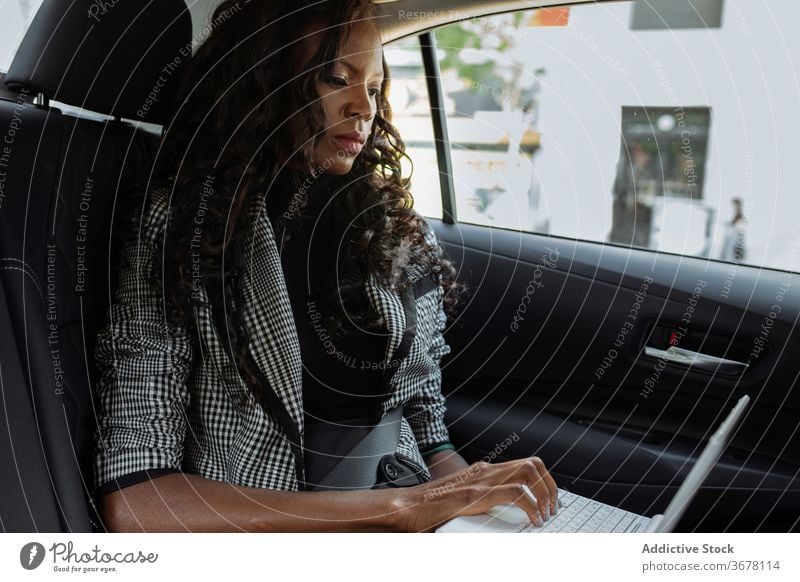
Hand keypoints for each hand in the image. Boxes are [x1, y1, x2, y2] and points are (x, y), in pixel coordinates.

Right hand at [397, 456, 557, 532]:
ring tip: (545, 514)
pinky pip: (515, 493)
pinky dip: (531, 507)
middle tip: (552, 508)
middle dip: (550, 485)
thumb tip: (505, 513)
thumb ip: (482, 499)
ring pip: (528, 472)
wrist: (407, 505)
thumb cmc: (430, 507)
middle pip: (532, 463)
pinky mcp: (476, 495)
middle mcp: (485, 470)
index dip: (544, 480)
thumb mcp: (462, 499)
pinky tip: (532, 520)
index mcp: (483, 471)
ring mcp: (481, 480)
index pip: (524, 464)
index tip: (550, 500)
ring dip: (543, 494)